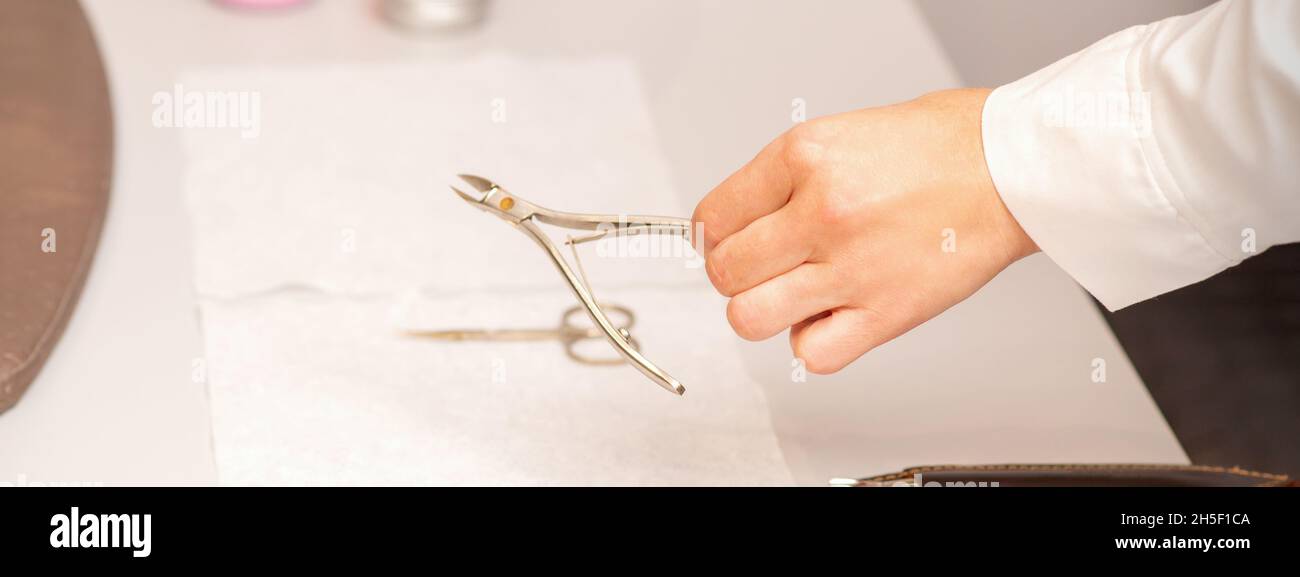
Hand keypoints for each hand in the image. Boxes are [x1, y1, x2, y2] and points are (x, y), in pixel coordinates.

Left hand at [692, 88, 1038, 373]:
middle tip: (764, 268)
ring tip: (793, 294)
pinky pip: (812, 353)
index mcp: (804, 157)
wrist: (1010, 167)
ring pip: (750, 317)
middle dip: (736, 274)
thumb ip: (783, 181)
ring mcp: (851, 265)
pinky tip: (834, 315)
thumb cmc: (938, 147)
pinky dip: (814, 343)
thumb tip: (736, 223)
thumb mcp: (839, 135)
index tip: (727, 242)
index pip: (712, 218)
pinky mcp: (884, 312)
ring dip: (764, 311)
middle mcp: (822, 211)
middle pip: (725, 272)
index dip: (715, 237)